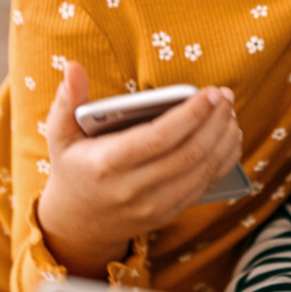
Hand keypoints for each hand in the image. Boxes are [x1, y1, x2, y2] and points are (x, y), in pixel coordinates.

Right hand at [36, 62, 243, 278]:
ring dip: (223, 140)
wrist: (78, 225)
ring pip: (200, 171)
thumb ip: (67, 100)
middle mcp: (132, 189)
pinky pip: (203, 186)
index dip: (189, 115)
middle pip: (187, 154)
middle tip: (226, 96)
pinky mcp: (168, 214)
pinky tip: (229, 137)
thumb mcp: (60, 135)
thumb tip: (74, 67)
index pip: (157, 139)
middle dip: (213, 122)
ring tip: (230, 113)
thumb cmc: (73, 170)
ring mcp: (153, 206)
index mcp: (107, 164)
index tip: (210, 93)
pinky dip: (222, 161)